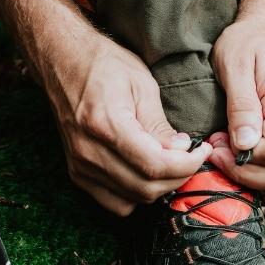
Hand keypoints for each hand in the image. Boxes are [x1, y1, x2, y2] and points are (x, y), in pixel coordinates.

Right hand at [40, 31, 210, 215]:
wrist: (62, 62)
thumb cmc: (103, 64)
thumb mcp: (141, 85)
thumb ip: (159, 124)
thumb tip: (181, 151)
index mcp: (104, 124)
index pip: (155, 166)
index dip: (187, 164)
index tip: (201, 151)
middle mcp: (88, 151)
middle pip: (145, 188)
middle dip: (178, 176)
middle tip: (191, 155)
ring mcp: (79, 165)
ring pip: (132, 199)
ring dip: (160, 186)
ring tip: (172, 162)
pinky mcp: (77, 173)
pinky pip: (114, 202)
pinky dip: (136, 194)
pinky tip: (147, 172)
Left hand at [210, 14, 264, 193]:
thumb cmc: (248, 42)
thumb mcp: (234, 64)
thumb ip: (241, 106)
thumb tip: (245, 145)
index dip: (240, 160)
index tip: (215, 143)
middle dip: (246, 175)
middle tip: (218, 152)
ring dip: (257, 179)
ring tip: (230, 154)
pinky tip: (243, 155)